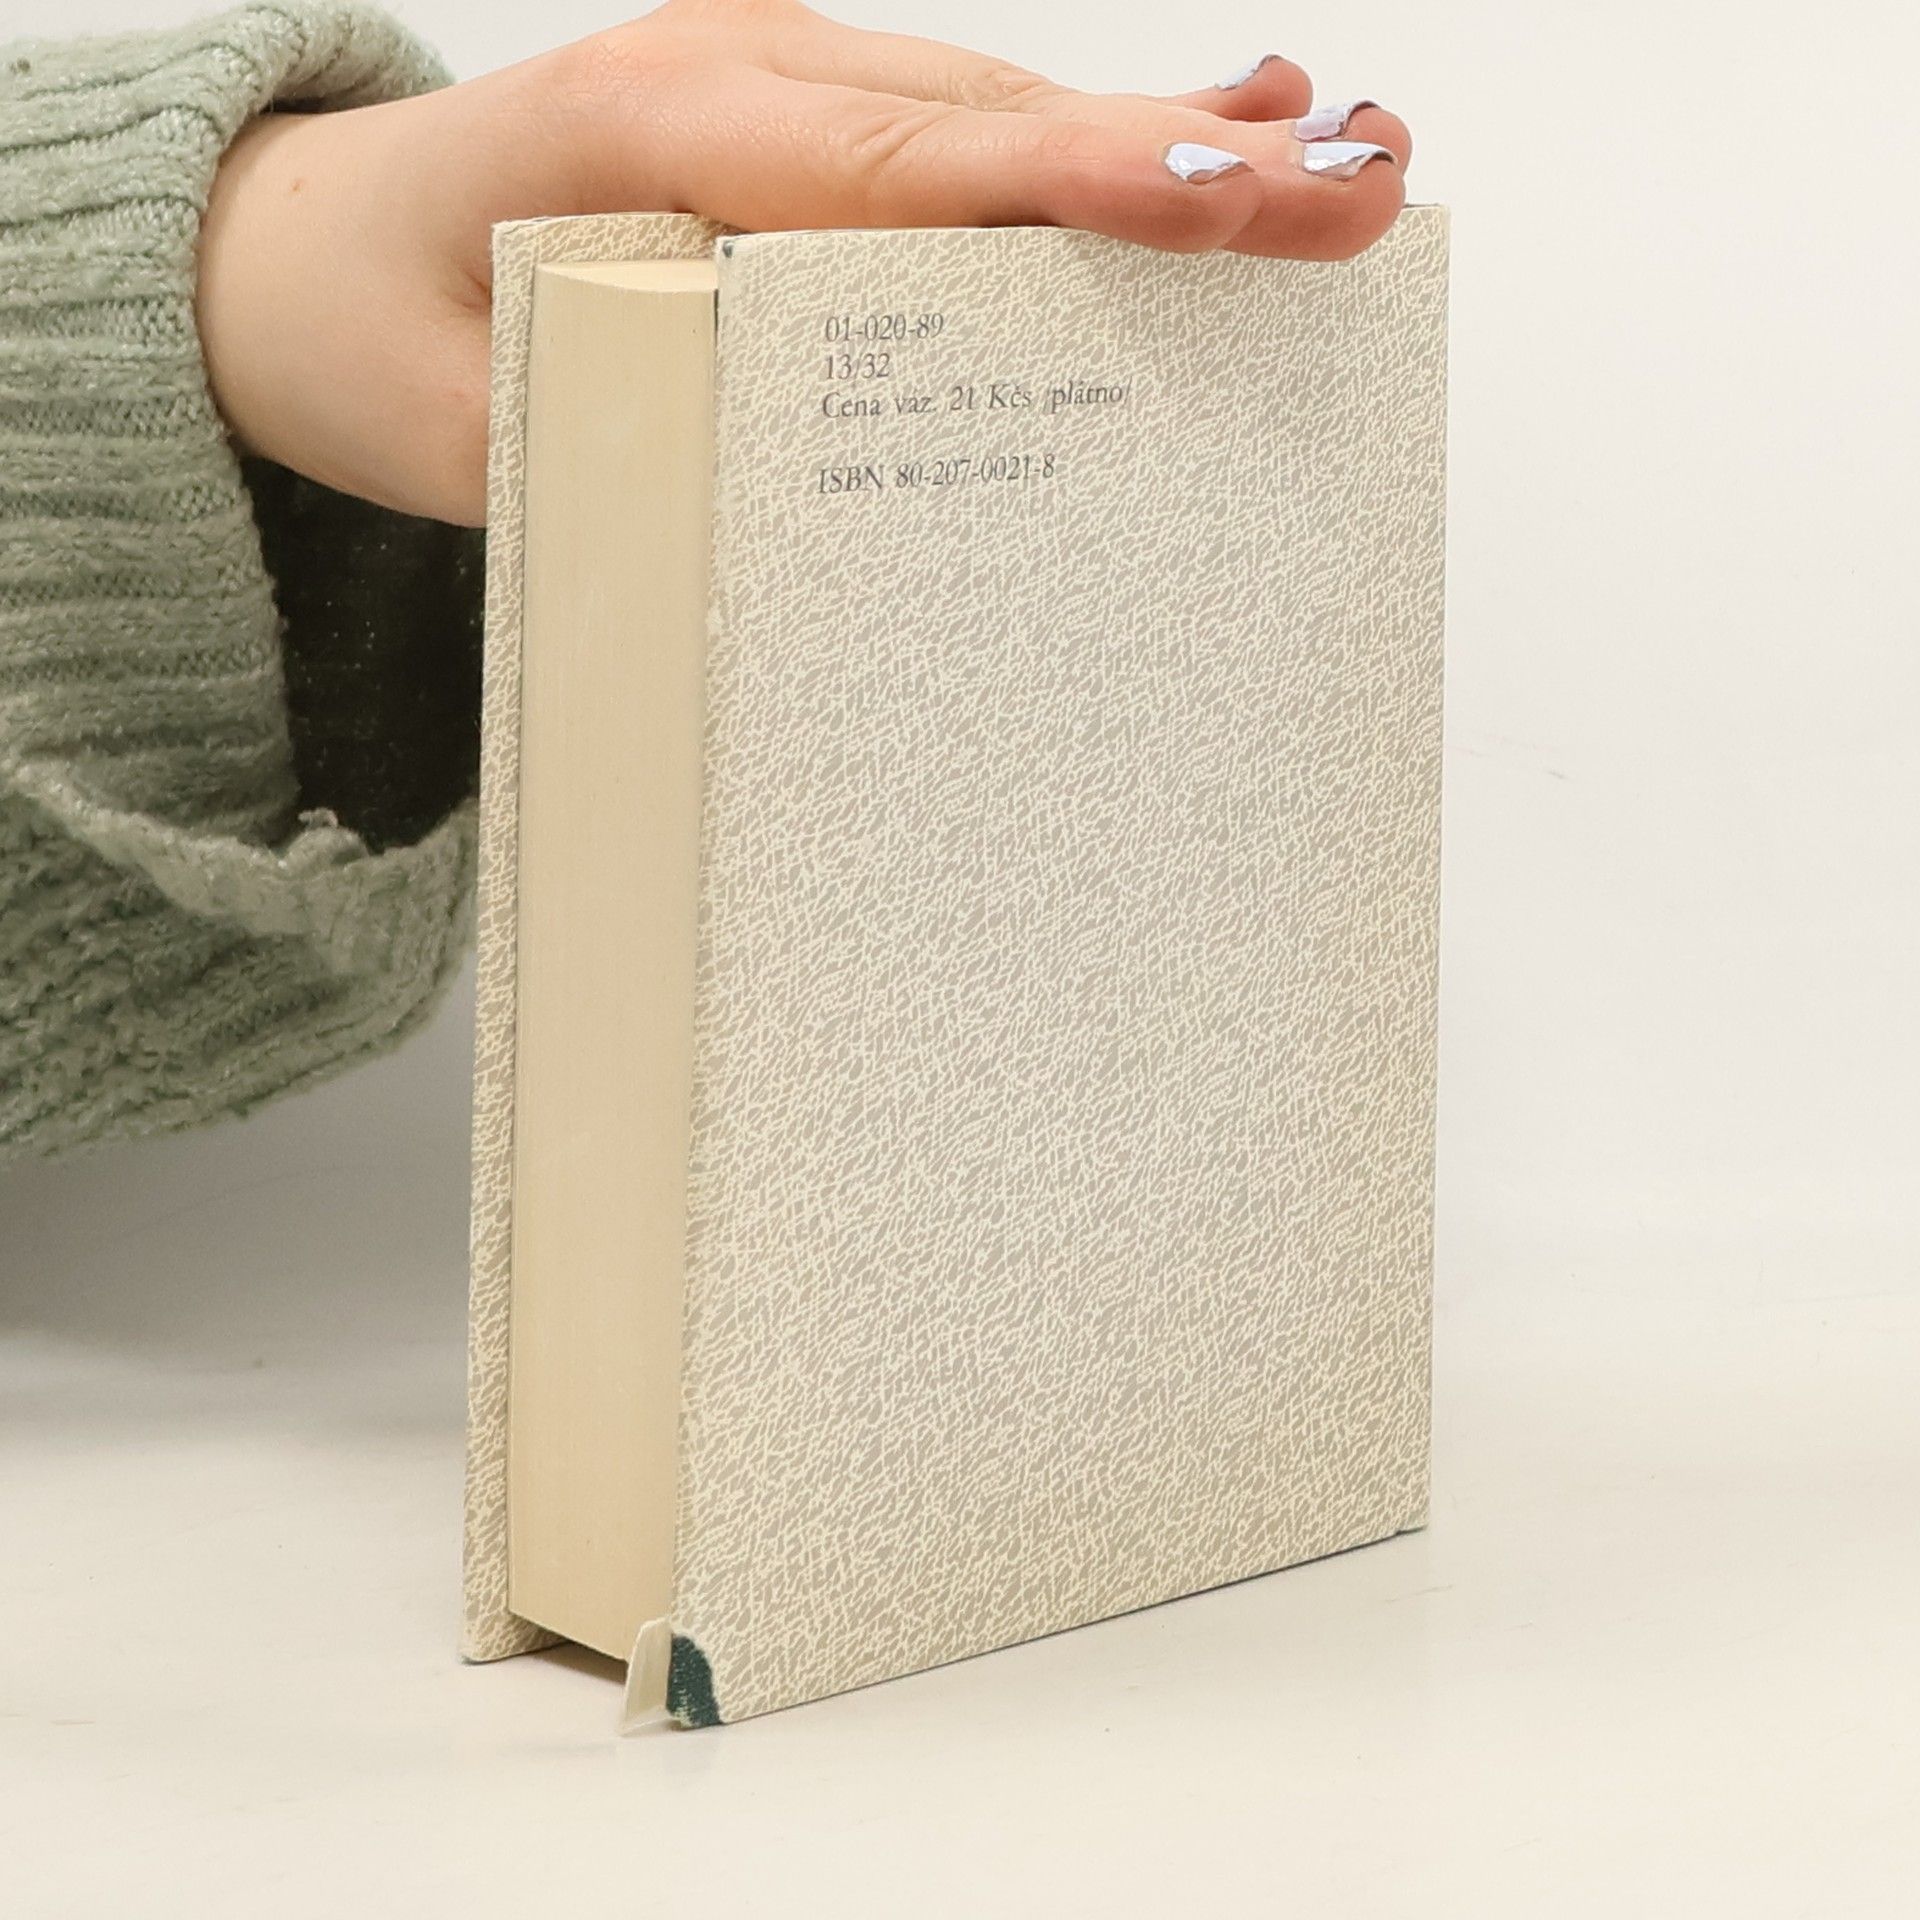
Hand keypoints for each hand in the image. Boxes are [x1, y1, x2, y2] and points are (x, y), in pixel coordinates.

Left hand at [196, 0, 1411, 525]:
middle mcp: (738, 79)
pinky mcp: (796, 130)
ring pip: (998, 116)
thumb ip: (634, 460)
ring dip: (1165, 146)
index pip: (908, 164)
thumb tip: (809, 522)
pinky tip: (1206, 133)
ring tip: (1333, 158)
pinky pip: (959, 137)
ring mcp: (773, 88)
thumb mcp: (477, 436)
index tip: (1226, 189)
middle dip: (1183, 158)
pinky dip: (1083, 155)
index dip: (1077, 181)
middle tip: (1357, 180)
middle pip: (994, 121)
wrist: (303, 255)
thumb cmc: (379, 333)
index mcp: (657, 134)